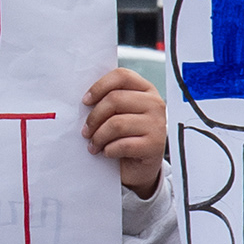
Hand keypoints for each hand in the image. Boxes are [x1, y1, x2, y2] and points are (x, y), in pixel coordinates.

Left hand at [84, 64, 167, 198]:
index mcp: (146, 90)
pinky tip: (107, 153)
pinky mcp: (155, 145)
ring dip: (98, 137)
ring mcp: (157, 124)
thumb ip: (110, 101)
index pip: (122, 76)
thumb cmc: (126, 136)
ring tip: (93, 145)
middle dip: (94, 117)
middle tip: (85, 131)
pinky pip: (123, 145)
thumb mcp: (120, 114)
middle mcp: (155, 103)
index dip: (100, 86)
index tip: (86, 102)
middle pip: (115, 99)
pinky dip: (109, 150)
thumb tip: (85, 99)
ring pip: (117, 123)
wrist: (140, 167)